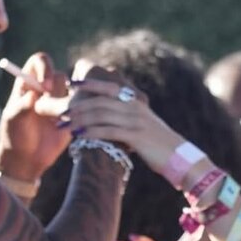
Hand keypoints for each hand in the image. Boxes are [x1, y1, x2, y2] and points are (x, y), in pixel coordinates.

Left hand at [0, 51, 70, 180]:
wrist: (26, 157)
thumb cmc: (14, 136)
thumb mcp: (13, 121)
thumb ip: (21, 107)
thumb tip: (33, 96)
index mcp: (28, 81)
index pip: (40, 60)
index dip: (45, 69)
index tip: (44, 87)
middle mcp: (45, 87)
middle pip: (59, 75)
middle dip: (56, 91)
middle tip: (49, 107)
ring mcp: (59, 101)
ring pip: (72, 92)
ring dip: (65, 105)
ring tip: (52, 123)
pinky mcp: (71, 115)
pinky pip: (81, 108)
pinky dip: (76, 115)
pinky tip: (63, 128)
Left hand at [65, 78, 181, 177]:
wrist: (179, 157)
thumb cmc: (159, 145)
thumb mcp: (145, 125)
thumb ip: (129, 117)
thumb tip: (111, 117)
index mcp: (135, 102)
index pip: (109, 88)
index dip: (90, 84)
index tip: (72, 83)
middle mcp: (135, 108)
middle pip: (101, 102)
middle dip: (79, 105)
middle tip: (61, 112)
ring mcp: (136, 121)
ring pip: (102, 115)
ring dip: (81, 119)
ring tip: (65, 125)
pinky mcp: (137, 137)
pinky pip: (110, 131)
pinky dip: (93, 132)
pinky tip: (80, 136)